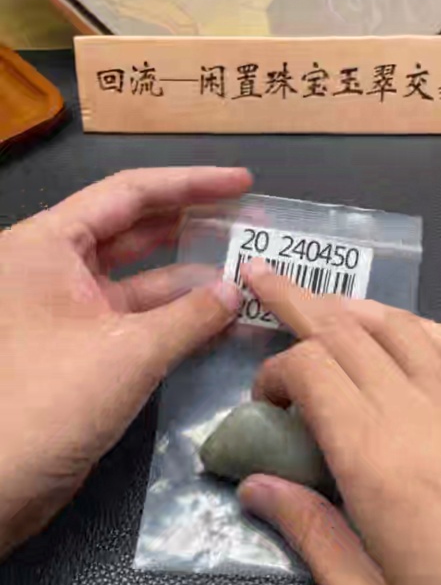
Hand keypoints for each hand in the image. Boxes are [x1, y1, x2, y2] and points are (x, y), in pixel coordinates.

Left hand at [0, 167, 249, 555]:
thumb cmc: (50, 402)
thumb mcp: (129, 352)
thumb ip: (190, 316)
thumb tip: (236, 289)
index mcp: (47, 245)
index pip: (127, 193)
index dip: (190, 183)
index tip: (242, 182)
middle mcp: (53, 268)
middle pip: (133, 231)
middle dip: (192, 228)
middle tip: (250, 223)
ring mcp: (65, 311)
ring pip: (138, 282)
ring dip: (190, 282)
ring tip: (248, 276)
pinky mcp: (78, 351)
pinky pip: (134, 321)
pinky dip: (175, 320)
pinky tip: (221, 321)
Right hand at [239, 261, 440, 584]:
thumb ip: (312, 538)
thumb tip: (254, 486)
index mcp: (377, 461)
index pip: (312, 370)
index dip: (274, 371)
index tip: (263, 407)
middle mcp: (420, 414)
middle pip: (347, 331)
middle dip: (296, 301)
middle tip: (259, 276)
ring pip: (399, 326)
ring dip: (351, 306)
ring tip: (320, 302)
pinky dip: (413, 325)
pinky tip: (398, 333)